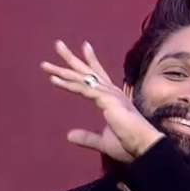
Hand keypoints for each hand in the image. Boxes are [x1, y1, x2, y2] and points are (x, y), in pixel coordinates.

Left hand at [40, 40, 164, 162]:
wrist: (144, 146)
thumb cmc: (130, 144)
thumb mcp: (103, 141)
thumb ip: (86, 137)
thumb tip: (69, 135)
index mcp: (113, 98)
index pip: (99, 75)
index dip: (91, 61)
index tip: (84, 46)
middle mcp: (111, 92)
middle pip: (88, 71)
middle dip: (71, 58)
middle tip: (58, 44)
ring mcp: (109, 94)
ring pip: (82, 78)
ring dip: (62, 70)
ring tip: (45, 64)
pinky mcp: (106, 100)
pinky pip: (83, 89)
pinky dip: (68, 84)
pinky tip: (54, 80)